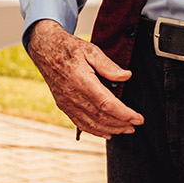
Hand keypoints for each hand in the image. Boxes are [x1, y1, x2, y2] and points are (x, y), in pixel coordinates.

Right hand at [26, 19, 142, 138]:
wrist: (45, 50)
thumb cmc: (68, 49)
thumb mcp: (91, 50)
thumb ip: (109, 65)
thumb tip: (126, 76)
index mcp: (82, 81)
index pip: (107, 104)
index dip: (124, 114)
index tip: (138, 118)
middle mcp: (73, 95)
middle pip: (101, 117)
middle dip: (121, 124)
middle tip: (135, 125)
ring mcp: (67, 103)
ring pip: (91, 123)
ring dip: (110, 129)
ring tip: (125, 130)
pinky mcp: (63, 105)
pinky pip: (80, 123)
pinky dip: (95, 131)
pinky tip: (106, 133)